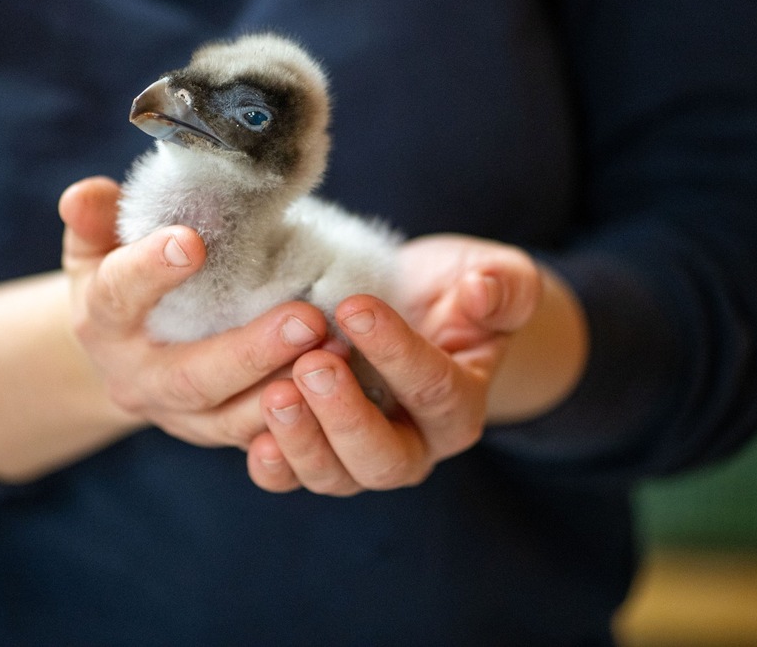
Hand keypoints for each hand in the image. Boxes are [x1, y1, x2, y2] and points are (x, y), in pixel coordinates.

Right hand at [59, 177, 330, 448]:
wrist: (123, 353)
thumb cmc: (120, 278)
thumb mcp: (97, 245)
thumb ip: (95, 218)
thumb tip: (84, 194)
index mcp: (103, 320)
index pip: (119, 295)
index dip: (150, 270)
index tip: (192, 241)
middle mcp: (137, 378)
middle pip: (189, 377)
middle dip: (249, 352)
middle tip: (306, 318)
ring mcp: (180, 416)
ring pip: (231, 419)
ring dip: (287, 391)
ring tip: (339, 351)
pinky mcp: (219, 433)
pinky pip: (260, 442)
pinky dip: (301, 425)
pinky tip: (344, 391)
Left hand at [246, 235, 584, 494]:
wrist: (413, 305)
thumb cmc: (457, 292)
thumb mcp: (498, 278)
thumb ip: (503, 287)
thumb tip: (480, 290)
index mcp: (460, 406)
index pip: (434, 390)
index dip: (397, 352)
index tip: (357, 307)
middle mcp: (413, 446)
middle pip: (385, 458)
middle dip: (346, 416)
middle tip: (313, 365)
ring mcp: (359, 458)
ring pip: (336, 477)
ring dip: (302, 441)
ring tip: (276, 393)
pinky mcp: (315, 453)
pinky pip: (292, 478)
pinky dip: (272, 466)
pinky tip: (253, 437)